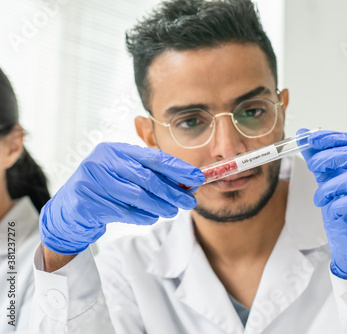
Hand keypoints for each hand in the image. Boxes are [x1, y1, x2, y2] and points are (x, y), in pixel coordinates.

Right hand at [40, 142, 203, 254]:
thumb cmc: (105, 190)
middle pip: (147, 178)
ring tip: (174, 211)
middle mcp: (102, 161)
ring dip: (160, 205)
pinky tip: (153, 217)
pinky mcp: (86, 201)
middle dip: (172, 191)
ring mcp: (92, 181)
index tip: (197, 178)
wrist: (70, 211)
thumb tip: (186, 183)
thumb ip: (150, 175)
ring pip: (137, 196)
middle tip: (190, 201)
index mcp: (115, 150)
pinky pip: (124, 211)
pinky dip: (143, 216)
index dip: (178, 168)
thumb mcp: (125, 176)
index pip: (153, 157)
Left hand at [298, 129, 346, 278]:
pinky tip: (334, 212)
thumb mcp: (328, 183)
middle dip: (329, 157)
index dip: (333, 138)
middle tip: (312, 166)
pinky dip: (337, 205)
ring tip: (320, 199)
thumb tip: (303, 134)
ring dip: (329, 188)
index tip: (311, 138)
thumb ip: (319, 160)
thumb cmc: (345, 215)